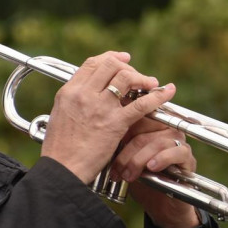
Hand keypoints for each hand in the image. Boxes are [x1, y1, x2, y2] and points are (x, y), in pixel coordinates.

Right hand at [40, 51, 174, 184]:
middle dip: (127, 67)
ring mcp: (100, 107)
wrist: (62, 169)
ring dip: (142, 78)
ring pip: (126, 77)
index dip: (110, 58)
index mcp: (69, 92)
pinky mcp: (115, 123)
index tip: (122, 59)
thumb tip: (86, 94)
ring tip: (151, 83)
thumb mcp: (59, 116)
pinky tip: (167, 92)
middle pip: (111, 65)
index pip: (92, 64)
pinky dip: (157, 96)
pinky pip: (141, 104)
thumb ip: (74, 101)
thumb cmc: (60, 149)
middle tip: (137, 75)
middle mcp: (84, 94)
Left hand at [113, 119, 200, 227]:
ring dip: (140, 160)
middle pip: (144, 132)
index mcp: (151, 127)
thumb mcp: (128, 164)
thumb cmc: (144, 182)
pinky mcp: (188, 157)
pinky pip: (177, 151)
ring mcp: (179, 142)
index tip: (108, 152)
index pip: (135, 120)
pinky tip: (152, 168)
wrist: (162, 207)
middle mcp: (166, 130)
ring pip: (157, 142)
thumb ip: (120, 148)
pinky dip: (163, 159)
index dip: (120, 134)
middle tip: (116, 171)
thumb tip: (104, 138)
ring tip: (129, 175)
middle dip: (127, 153)